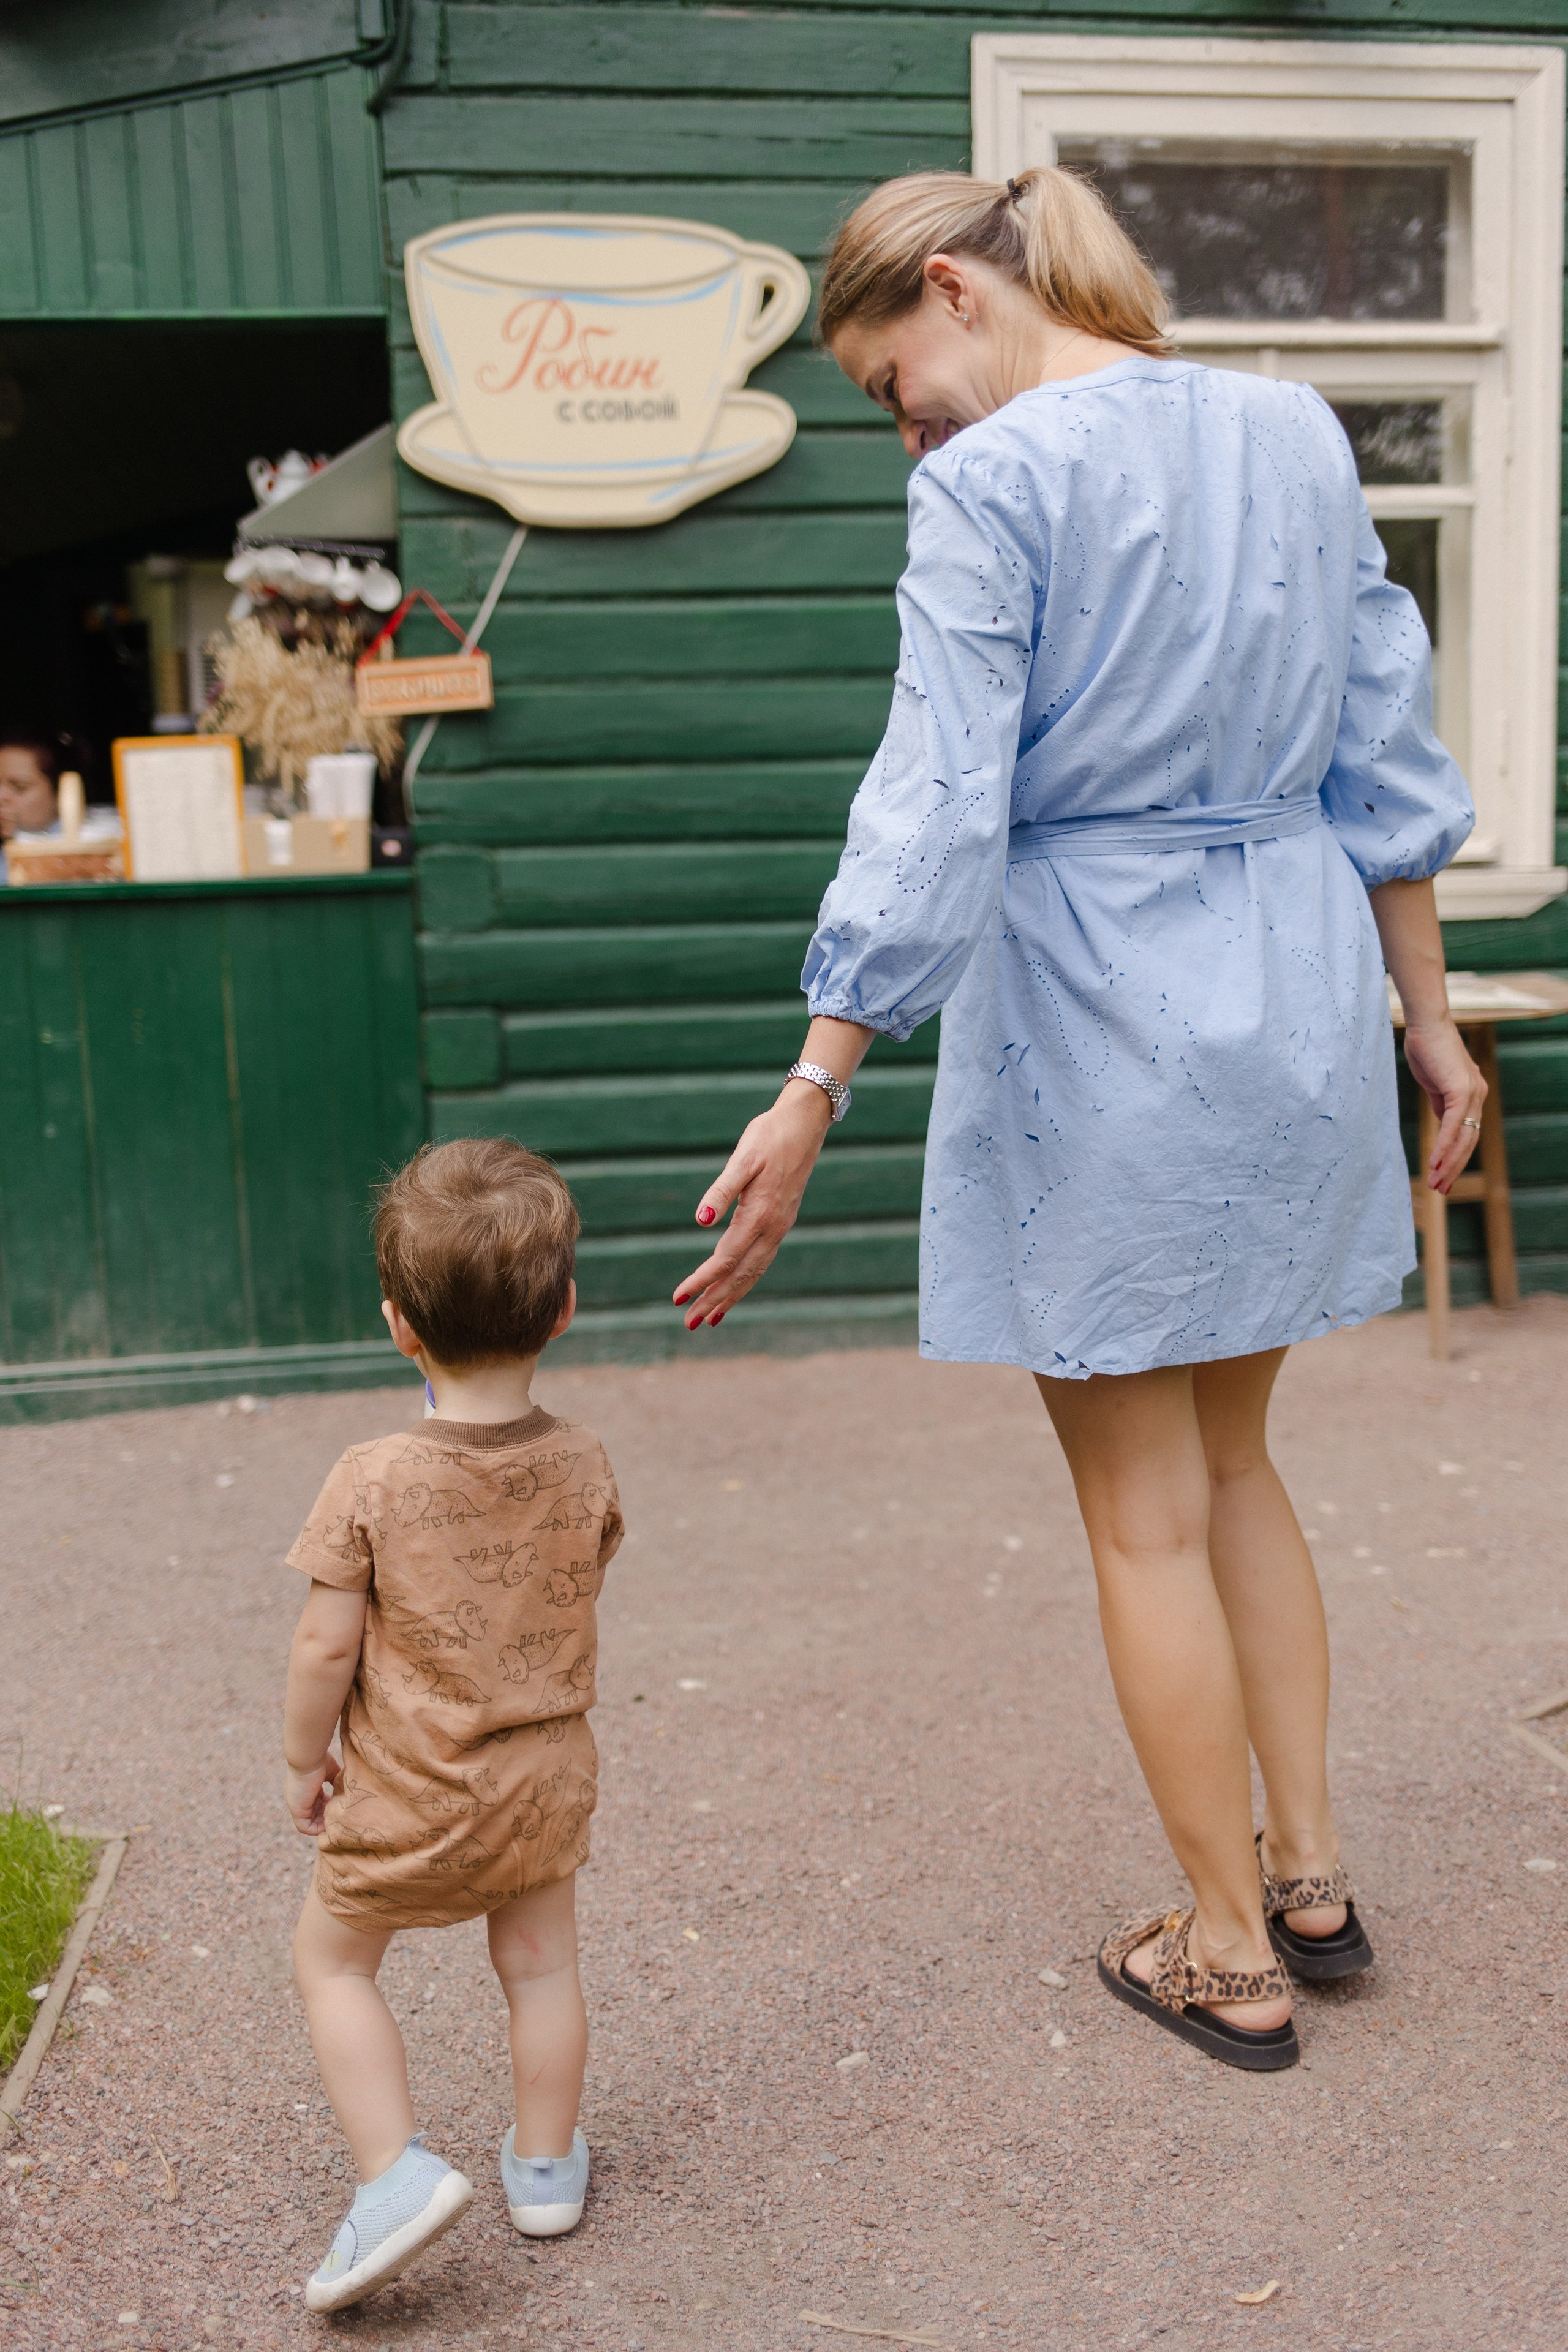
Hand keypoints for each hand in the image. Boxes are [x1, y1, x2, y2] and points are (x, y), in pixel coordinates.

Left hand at [285, 1754, 339, 1837]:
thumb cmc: (319, 1759)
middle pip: (315, 1815)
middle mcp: (300, 1799)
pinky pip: (306, 1827)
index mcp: (306, 1789)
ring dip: (324, 1824)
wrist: (308, 1757)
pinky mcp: (297, 1811)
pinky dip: (318, 1829)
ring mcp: (297, 1805)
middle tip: (340, 1817)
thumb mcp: (330, 1771)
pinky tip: (330, 1824)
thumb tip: (346, 1788)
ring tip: (337, 1822)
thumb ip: (336, 1780)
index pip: (317, 1803)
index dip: (329, 1806)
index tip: (340, 1806)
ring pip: (311, 1823)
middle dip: (328, 1817)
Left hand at [673, 1082, 833, 1325]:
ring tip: (710, 1318)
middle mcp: (773, 1229)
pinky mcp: (781, 1222)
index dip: (701, 1281)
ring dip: (730, 1296)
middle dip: (714, 1300)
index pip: (725, 1259)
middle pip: (740, 1275)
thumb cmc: (768, 1136)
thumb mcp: (742, 1159)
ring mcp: (780, 1227)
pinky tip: (735, 1287)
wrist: (804, 1123)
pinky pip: (762, 1261)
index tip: (678, 1298)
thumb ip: (721, 1192)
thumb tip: (701, 1222)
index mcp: (760, 1215)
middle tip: (689, 1324)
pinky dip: (746, 1280)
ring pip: (754, 1272)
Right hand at [1403, 1016, 1485, 1193]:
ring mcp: (1472, 1093)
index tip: (1444, 1177)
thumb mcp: (1435, 1083)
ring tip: (1436, 1183)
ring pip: (1463, 1138)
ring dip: (1449, 1163)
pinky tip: (1435, 1162)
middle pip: (1469, 1141)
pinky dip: (1444, 1146)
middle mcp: (1478, 1095)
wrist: (1426, 1024)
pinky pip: (1453, 1126)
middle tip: (1441, 1189)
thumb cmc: (1426, 1048)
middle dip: (1454, 1168)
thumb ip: (1442, 1104)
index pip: (1467, 1134)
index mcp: (1472, 1094)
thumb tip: (1444, 1125)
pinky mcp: (1461, 1090)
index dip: (1456, 1157)